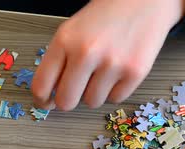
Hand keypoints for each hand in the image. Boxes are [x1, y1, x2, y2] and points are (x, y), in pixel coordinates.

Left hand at [32, 0, 184, 110]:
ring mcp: (112, 64)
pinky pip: (115, 99)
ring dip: (95, 92)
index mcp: (65, 40)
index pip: (41, 85)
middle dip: (69, 100)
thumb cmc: (107, 14)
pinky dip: (115, 90)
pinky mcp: (134, 73)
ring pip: (92, 102)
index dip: (42, 99)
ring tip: (102, 71)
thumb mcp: (73, 30)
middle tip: (75, 91)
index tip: (46, 103)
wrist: (143, 0)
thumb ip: (60, 60)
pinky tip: (118, 70)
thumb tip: (51, 94)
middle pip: (66, 102)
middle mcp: (86, 53)